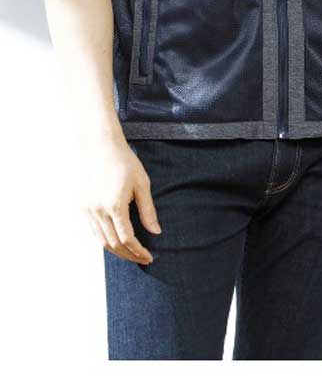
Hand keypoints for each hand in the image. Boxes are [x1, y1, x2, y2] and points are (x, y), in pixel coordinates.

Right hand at [82, 133, 161, 263]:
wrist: (99, 146)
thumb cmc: (124, 162)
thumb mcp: (142, 183)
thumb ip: (148, 210)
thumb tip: (156, 232)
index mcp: (115, 205)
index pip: (128, 239)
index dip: (139, 251)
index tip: (149, 257)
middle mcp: (98, 211)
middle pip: (114, 244)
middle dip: (129, 255)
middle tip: (142, 259)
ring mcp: (87, 210)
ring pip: (101, 241)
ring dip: (117, 251)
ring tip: (131, 254)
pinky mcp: (82, 207)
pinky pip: (93, 231)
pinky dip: (105, 240)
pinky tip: (116, 240)